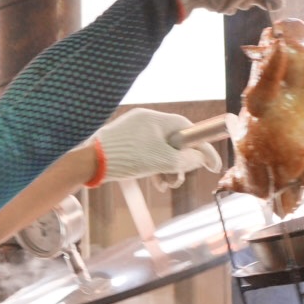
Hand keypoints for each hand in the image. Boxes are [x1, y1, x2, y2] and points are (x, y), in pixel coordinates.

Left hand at [93, 109, 222, 185]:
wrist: (90, 162)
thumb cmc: (128, 158)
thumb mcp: (163, 161)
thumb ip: (187, 160)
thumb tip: (200, 158)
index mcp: (156, 119)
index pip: (188, 129)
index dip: (202, 147)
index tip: (213, 165)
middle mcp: (145, 121)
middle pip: (175, 141)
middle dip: (180, 163)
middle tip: (179, 179)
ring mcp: (133, 131)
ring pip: (160, 150)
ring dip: (167, 168)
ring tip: (165, 184)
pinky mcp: (124, 143)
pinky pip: (146, 153)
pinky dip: (154, 167)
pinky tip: (154, 182)